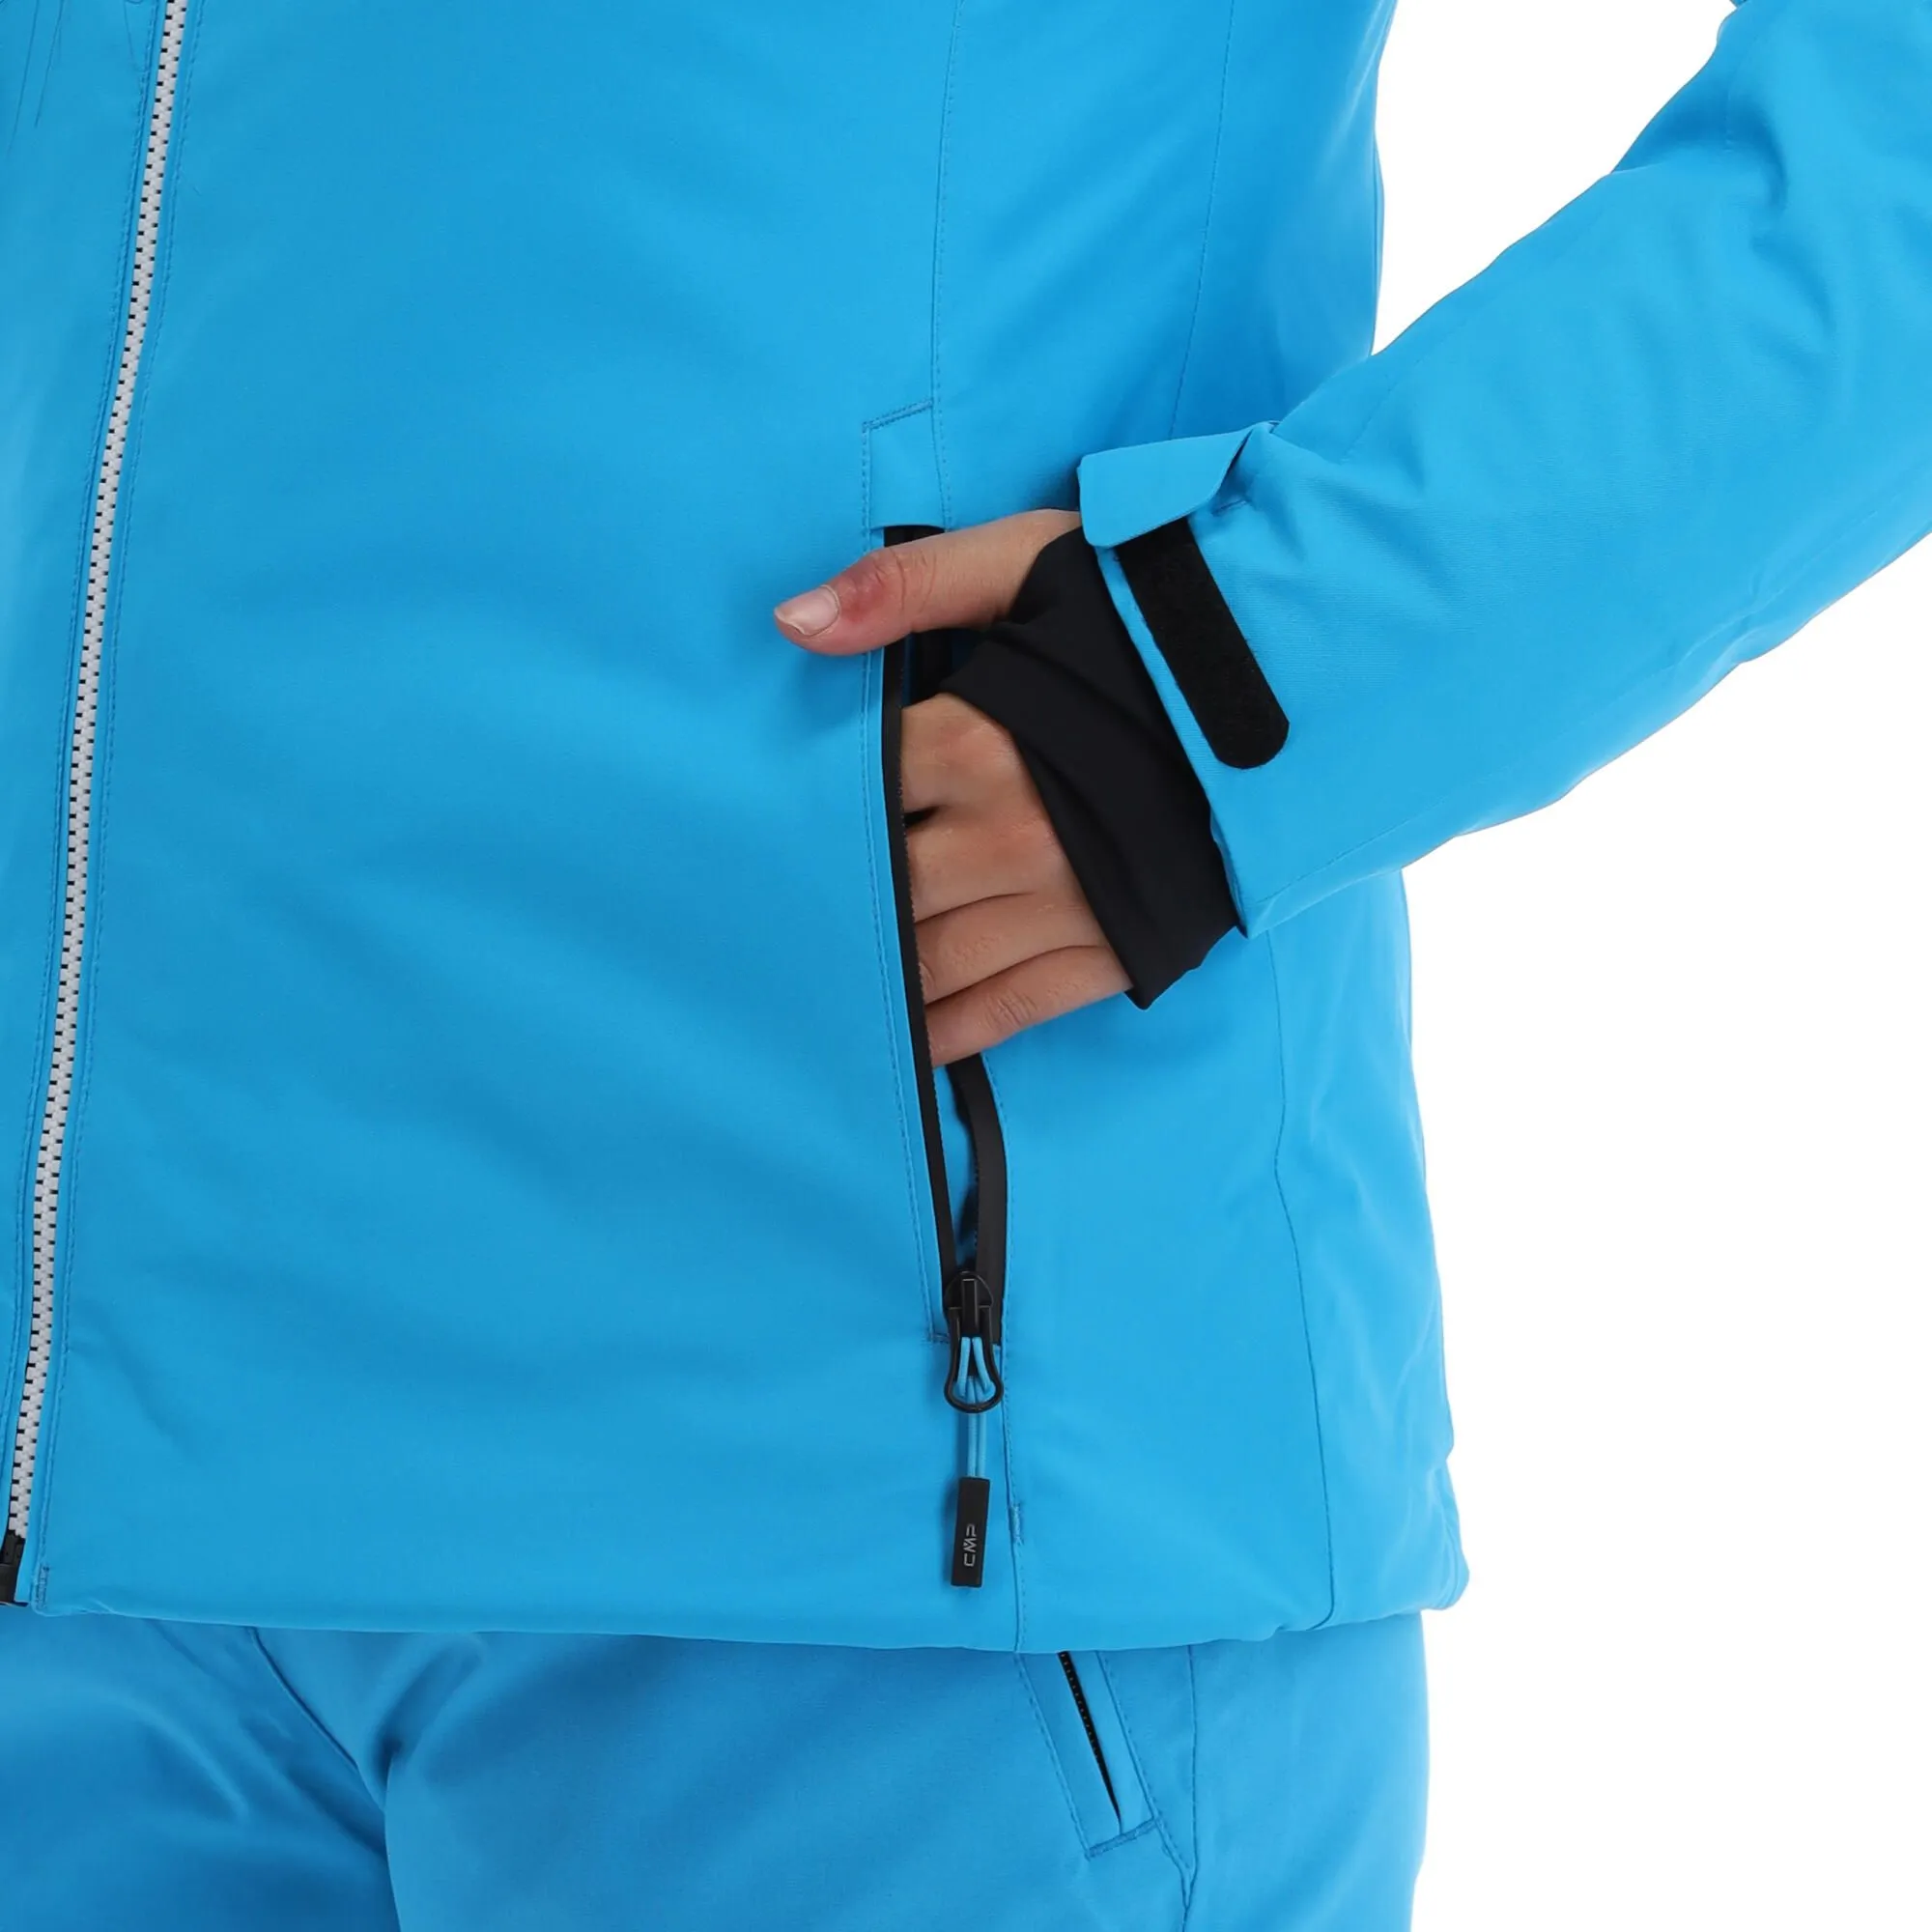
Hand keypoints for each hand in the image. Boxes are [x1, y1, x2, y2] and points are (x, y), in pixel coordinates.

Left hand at [774, 511, 1130, 1063]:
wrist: (1311, 683)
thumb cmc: (1160, 613)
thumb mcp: (1031, 561)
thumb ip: (907, 587)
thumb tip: (789, 624)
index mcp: (984, 741)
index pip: (858, 789)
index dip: (807, 803)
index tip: (766, 818)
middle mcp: (1016, 837)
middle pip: (881, 889)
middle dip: (827, 899)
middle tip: (764, 917)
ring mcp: (1067, 905)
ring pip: (932, 962)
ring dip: (872, 974)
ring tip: (814, 980)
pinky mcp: (1115, 951)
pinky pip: (1010, 1009)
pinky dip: (948, 1032)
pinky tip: (901, 1041)